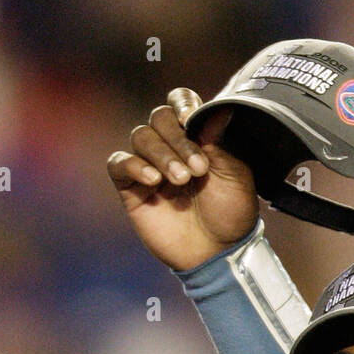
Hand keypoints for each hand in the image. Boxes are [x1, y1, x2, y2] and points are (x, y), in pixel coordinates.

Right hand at [107, 88, 259, 270]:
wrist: (218, 251)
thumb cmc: (231, 212)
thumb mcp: (234, 172)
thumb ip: (219, 138)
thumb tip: (215, 106)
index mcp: (197, 136)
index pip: (179, 102)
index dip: (182, 103)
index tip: (190, 119)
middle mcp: (171, 146)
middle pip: (159, 118)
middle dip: (178, 139)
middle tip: (197, 169)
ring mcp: (149, 166)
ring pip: (141, 137)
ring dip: (161, 154)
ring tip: (181, 180)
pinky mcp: (132, 189)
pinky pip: (119, 163)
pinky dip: (133, 165)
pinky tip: (153, 181)